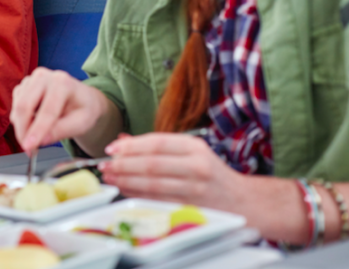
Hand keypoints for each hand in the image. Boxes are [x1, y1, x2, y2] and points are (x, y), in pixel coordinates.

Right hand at [10, 68, 110, 151]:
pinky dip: (20, 120)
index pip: (47, 110)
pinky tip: (33, 123)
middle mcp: (44, 76)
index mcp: (63, 83)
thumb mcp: (80, 123)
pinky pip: (15, 106)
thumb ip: (61, 131)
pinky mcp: (24, 86)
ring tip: (36, 137)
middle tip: (28, 149)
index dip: (37, 131)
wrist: (81, 98)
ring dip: (21, 127)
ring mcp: (31, 79)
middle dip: (23, 131)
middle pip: (24, 106)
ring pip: (17, 107)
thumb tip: (40, 141)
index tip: (29, 147)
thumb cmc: (83, 109)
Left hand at [99, 133, 243, 210]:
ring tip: (110, 177)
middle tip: (105, 165)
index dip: (130, 146)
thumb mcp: (189, 152)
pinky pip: (158, 200)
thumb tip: (122, 140)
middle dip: (123, 164)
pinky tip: (125, 190)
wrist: (243, 201)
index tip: (111, 149)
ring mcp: (196, 189)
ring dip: (126, 181)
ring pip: (152, 184)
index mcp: (195, 147)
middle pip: (151, 164)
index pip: (156, 142)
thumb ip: (157, 146)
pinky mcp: (192, 208)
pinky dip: (137, 194)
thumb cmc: (211, 174)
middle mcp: (197, 166)